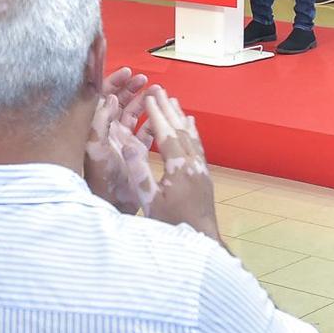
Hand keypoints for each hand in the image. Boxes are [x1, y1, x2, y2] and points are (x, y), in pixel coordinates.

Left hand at [83, 67, 155, 213]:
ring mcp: (123, 140)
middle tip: (145, 80)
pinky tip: (160, 114)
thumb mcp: (95, 147)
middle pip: (120, 102)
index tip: (128, 72)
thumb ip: (100, 121)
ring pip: (134, 113)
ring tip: (156, 91)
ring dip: (144, 101)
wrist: (113, 202)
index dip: (115, 83)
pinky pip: (145, 130)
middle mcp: (109, 131)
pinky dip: (153, 120)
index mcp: (97, 127)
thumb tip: (108, 98)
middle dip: (132, 88)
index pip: (104, 98)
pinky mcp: (135, 150)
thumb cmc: (100, 177)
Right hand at [144, 86, 218, 242]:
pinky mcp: (204, 176)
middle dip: (169, 109)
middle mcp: (193, 165)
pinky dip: (193, 132)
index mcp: (178, 168)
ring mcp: (201, 170)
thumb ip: (139, 172)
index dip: (157, 114)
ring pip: (192, 137)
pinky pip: (198, 147)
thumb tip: (129, 145)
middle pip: (181, 130)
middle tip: (160, 91)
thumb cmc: (172, 224)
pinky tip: (191, 126)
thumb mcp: (149, 200)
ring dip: (181, 117)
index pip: (167, 134)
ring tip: (174, 102)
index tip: (149, 98)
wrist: (200, 240)